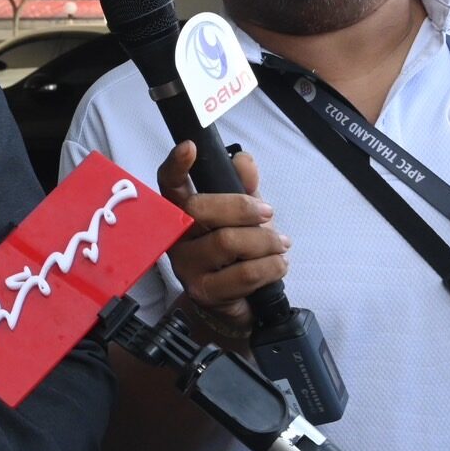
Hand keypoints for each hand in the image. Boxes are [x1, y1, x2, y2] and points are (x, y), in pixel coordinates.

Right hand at [157, 141, 289, 332]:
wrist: (242, 303)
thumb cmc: (240, 254)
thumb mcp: (247, 216)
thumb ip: (245, 187)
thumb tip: (242, 160)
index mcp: (181, 212)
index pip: (169, 184)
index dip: (176, 165)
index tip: (190, 147)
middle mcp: (176, 237)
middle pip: (199, 208)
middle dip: (242, 208)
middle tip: (267, 213)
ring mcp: (185, 265)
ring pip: (226, 241)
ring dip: (265, 241)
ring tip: (279, 245)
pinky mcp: (204, 291)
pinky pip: (243, 273)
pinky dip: (271, 266)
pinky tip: (277, 265)